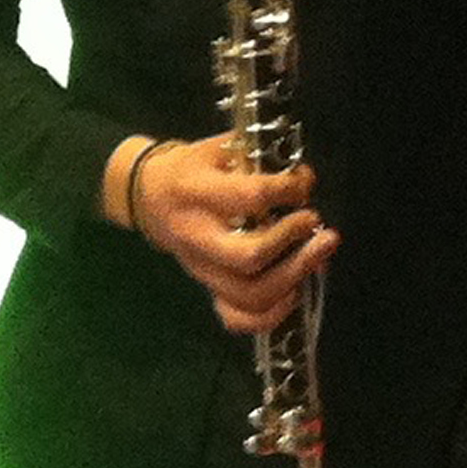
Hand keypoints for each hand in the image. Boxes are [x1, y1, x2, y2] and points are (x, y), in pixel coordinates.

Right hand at [107, 133, 333, 332]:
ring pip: (249, 294)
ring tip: (319, 255)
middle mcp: (197, 236)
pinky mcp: (206, 288)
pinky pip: (236, 318)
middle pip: (249, 257)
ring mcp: (201, 268)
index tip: (303, 184)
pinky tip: (294, 292)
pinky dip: (270, 315)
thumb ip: (261, 159)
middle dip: (291, 241)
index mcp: (197, 192)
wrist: (147, 196)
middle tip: (313, 221)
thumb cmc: (193, 168)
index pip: (250, 197)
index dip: (287, 191)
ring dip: (294, 277)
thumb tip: (305, 180)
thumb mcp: (219, 149)